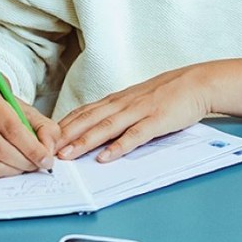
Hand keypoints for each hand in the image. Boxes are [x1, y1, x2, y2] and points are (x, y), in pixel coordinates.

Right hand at [0, 70, 60, 176]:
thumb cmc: (9, 111)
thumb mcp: (30, 112)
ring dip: (15, 169)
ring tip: (28, 165)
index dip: (31, 147)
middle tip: (38, 165)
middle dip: (24, 161)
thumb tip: (48, 150)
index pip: (11, 126)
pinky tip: (13, 165)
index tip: (46, 158)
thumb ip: (46, 128)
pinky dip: (4, 172)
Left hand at [56, 66, 210, 163]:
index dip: (64, 124)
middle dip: (66, 135)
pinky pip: (134, 136)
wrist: (196, 83)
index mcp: (117, 100)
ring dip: (84, 141)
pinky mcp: (155, 121)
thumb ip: (118, 113)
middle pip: (89, 119)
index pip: (84, 111)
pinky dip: (118, 147)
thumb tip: (97, 130)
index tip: (45, 136)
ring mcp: (138, 112)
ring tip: (67, 155)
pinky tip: (105, 158)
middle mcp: (122, 104)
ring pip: (106, 127)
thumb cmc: (166, 94)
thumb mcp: (136, 101)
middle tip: (45, 148)